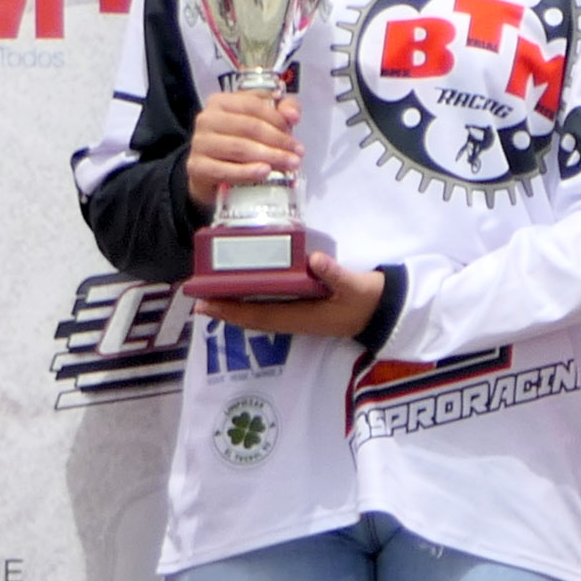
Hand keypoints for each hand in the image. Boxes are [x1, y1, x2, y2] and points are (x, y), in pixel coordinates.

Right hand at [181, 90, 300, 215]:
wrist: (211, 176)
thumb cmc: (239, 144)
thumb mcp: (261, 122)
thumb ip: (281, 110)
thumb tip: (293, 115)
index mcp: (220, 102)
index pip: (253, 105)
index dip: (277, 118)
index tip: (295, 132)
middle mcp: (207, 119)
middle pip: (249, 127)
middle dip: (278, 140)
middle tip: (297, 153)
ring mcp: (200, 143)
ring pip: (240, 147)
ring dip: (269, 156)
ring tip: (289, 164)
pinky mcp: (197, 167)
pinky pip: (225, 169)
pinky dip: (247, 171)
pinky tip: (264, 172)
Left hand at [209, 249, 384, 337]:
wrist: (384, 310)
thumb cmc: (368, 299)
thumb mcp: (356, 287)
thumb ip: (336, 275)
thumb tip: (314, 260)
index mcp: (304, 318)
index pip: (260, 316)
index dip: (232, 311)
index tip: (207, 304)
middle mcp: (295, 321)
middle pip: (252, 318)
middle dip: (225, 310)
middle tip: (197, 298)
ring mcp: (298, 317)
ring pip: (258, 315)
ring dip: (234, 307)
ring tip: (211, 295)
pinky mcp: (302, 310)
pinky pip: (269, 309)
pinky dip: (251, 302)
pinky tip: (241, 291)